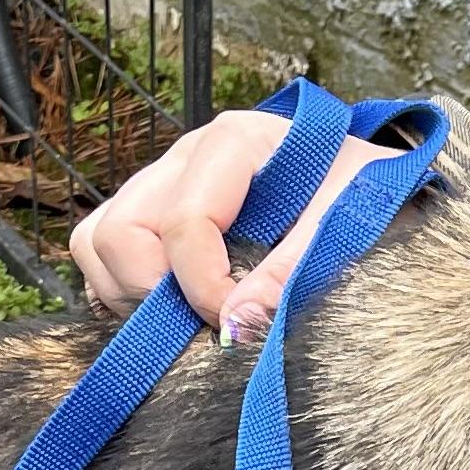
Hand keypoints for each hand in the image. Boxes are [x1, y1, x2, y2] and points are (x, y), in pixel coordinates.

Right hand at [69, 110, 401, 333]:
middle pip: (120, 230)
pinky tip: (171, 308)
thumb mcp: (350, 220)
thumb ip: (294, 268)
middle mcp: (184, 157)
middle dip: (153, 291)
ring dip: (129, 293)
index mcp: (233, 143)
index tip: (237, 325)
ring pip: (96, 241)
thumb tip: (234, 320)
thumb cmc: (365, 194)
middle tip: (201, 323)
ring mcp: (159, 185)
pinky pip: (98, 255)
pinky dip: (119, 291)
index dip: (203, 288)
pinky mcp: (149, 216)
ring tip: (185, 315)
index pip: (183, 223)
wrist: (373, 186)